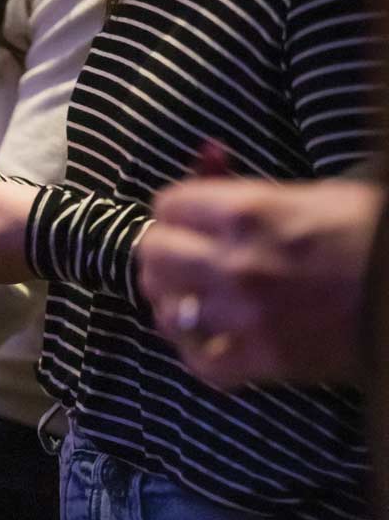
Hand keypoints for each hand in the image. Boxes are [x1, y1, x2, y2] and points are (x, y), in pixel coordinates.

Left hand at [138, 178, 382, 387]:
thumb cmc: (370, 232)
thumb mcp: (312, 193)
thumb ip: (248, 187)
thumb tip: (208, 158)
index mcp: (249, 212)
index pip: (168, 206)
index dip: (177, 210)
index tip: (187, 217)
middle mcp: (236, 263)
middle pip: (153, 255)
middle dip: (163, 251)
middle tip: (179, 255)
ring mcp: (245, 316)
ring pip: (166, 309)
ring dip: (173, 300)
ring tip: (190, 296)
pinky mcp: (263, 360)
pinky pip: (199, 361)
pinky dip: (197, 350)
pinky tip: (207, 338)